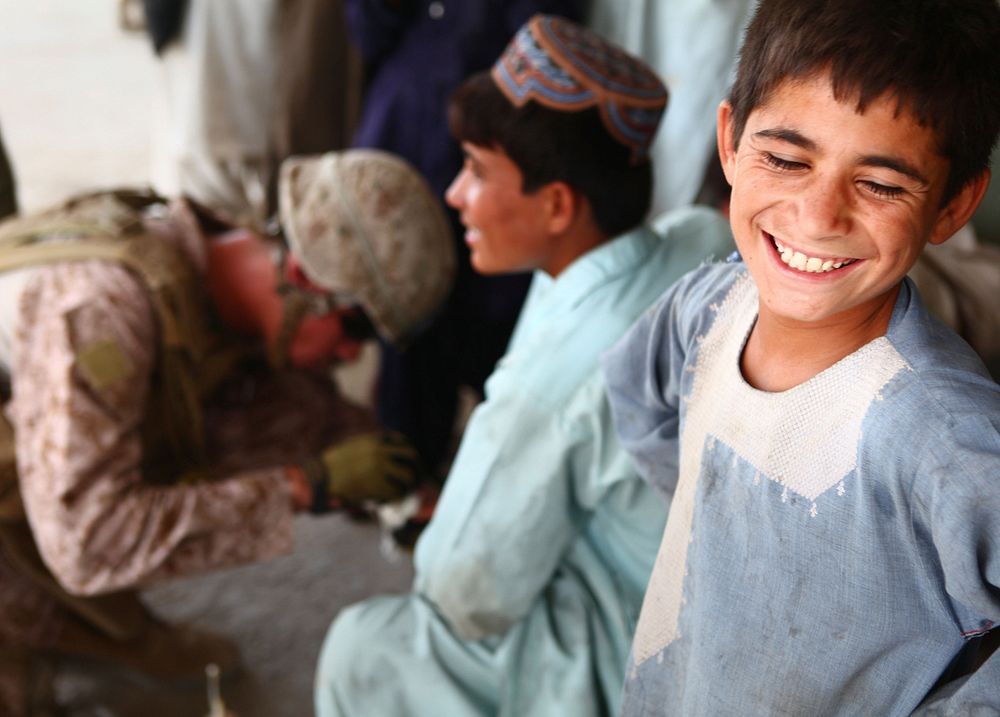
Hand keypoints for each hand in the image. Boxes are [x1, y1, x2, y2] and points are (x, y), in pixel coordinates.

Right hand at [303, 431, 421, 511]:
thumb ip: (372, 449)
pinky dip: (392, 498)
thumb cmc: (333, 466)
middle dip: (417, 469)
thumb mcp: (353, 448)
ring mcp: (379, 469)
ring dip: (407, 486)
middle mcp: (379, 452)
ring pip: (407, 477)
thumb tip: (391, 458)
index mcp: (373, 440)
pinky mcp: (376, 486)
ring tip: (402, 492)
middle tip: (417, 479)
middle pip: (411, 457)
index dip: (410, 452)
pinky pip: (395, 493)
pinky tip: (383, 501)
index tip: (412, 461)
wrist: (317, 478)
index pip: (402, 442)